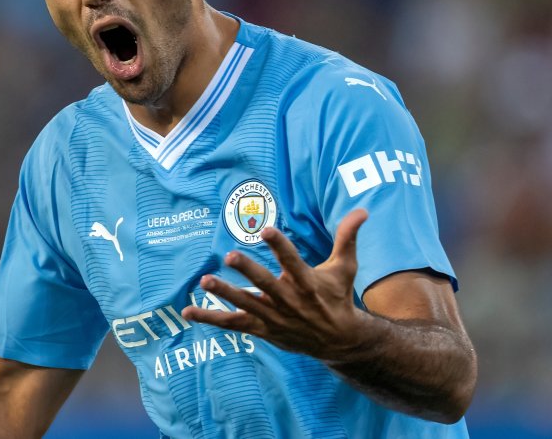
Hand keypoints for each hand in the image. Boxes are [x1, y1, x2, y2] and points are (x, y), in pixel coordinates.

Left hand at [182, 209, 370, 361]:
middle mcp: (289, 301)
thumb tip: (362, 210)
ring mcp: (274, 318)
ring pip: (246, 305)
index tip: (266, 229)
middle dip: (248, 271)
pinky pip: (233, 324)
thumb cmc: (337, 296)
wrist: (338, 341)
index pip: (292, 261)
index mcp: (307, 283)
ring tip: (204, 280)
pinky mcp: (262, 330)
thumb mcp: (345, 267)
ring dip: (225, 293)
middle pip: (266, 285)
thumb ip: (347, 237)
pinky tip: (188, 310)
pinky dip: (211, 318)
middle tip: (229, 256)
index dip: (279, 246)